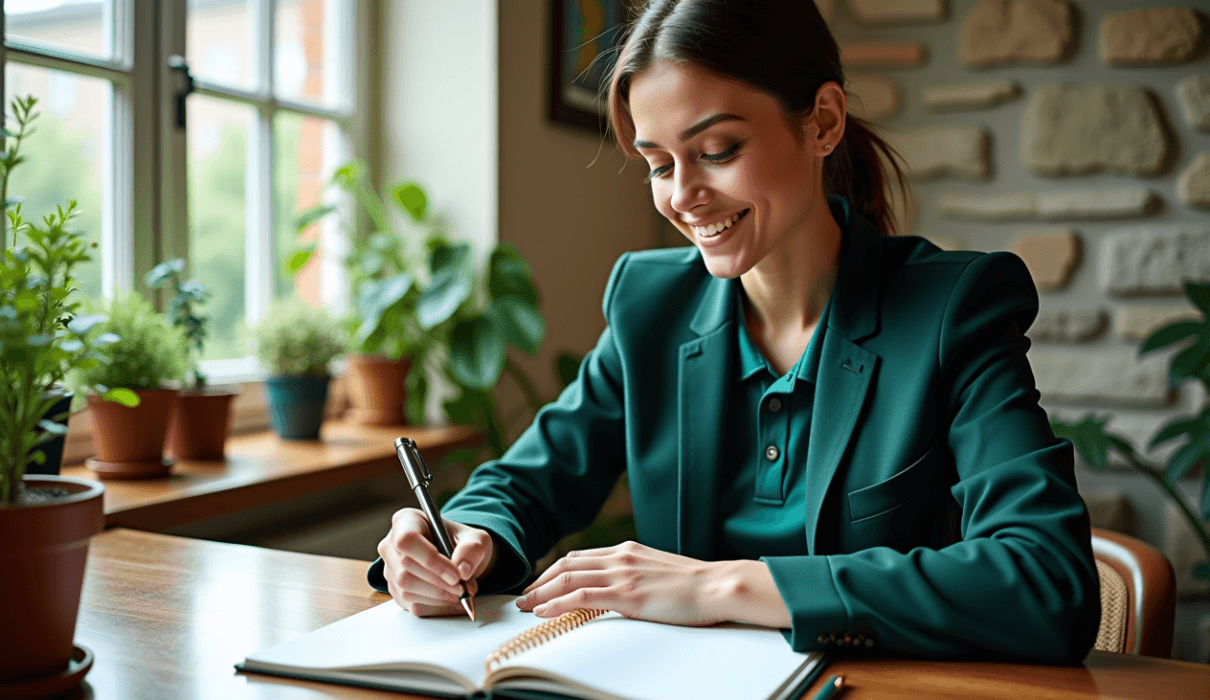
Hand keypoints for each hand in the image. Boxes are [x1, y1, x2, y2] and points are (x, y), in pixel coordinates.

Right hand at [377, 507, 494, 616]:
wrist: (459, 559)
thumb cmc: (462, 543)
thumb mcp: (476, 539)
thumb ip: (473, 549)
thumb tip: (463, 570)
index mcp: (407, 520)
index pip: (407, 540)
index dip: (430, 560)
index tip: (455, 575)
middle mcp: (392, 544)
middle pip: (406, 568)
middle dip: (439, 582)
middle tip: (463, 587)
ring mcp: (391, 569)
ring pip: (406, 588)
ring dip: (438, 596)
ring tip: (460, 591)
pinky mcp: (396, 591)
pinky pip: (411, 604)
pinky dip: (435, 606)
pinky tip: (450, 598)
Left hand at [515, 541, 726, 625]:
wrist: (718, 585)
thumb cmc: (695, 585)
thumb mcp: (657, 572)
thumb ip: (635, 574)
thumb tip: (620, 589)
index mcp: (627, 550)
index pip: (579, 557)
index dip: (554, 571)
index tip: (540, 584)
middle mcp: (620, 557)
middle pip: (567, 565)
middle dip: (541, 581)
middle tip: (524, 596)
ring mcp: (623, 574)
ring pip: (568, 579)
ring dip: (542, 593)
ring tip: (526, 606)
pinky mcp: (627, 594)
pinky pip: (581, 596)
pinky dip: (558, 603)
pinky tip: (544, 611)